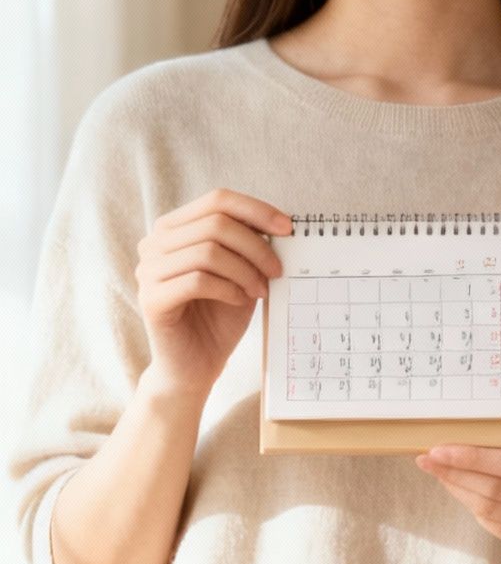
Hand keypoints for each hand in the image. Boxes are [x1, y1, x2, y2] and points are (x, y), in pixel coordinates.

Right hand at [134, 189, 289, 397]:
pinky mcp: (151, 299)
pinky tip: (239, 300)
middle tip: (278, 271)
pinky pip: (198, 281)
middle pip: (216, 224)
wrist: (197, 364)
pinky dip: (229, 289)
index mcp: (175, 228)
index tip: (289, 228)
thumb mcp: (243, 270)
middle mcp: (154, 243)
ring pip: (208, 251)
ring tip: (260, 290)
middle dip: (257, 247)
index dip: (257, 210)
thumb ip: (251, 244)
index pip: (218, 200)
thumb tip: (283, 223)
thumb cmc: (221, 314)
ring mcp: (147, 271)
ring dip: (245, 271)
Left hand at [418, 418, 500, 555]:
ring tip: (440, 473)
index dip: (473, 458)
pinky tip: (462, 491)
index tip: (439, 449)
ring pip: (489, 510)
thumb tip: (496, 426)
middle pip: (495, 489)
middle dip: (455, 473)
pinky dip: (472, 507)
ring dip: (458, 490)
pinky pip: (494, 526)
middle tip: (427, 460)